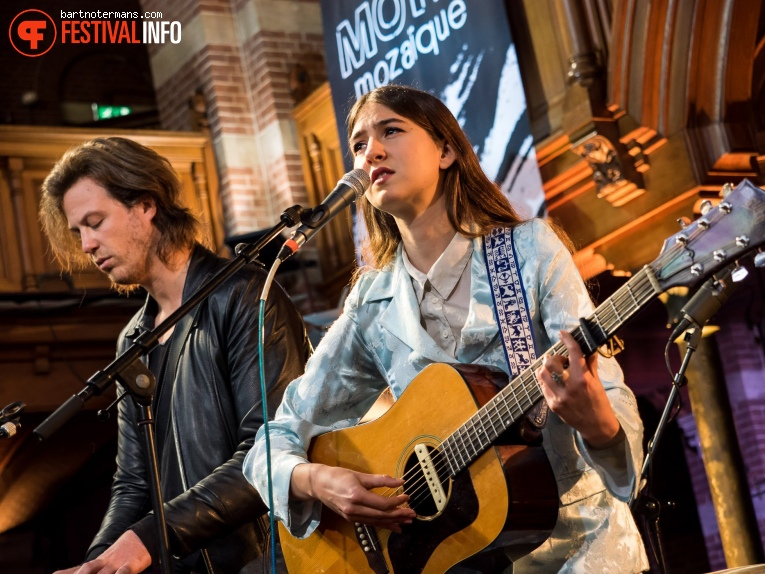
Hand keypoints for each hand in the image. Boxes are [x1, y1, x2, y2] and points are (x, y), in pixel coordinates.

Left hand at [53, 530, 151, 573]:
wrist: (138, 540)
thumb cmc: (115, 557)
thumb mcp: (96, 564)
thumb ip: (74, 571)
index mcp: (93, 565)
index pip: (74, 571)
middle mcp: (102, 564)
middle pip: (87, 569)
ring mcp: (116, 564)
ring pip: (105, 572)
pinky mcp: (131, 564)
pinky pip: (124, 571)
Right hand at [291, 463, 416, 531]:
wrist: (318, 485)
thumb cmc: (339, 476)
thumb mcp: (359, 475)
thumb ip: (380, 479)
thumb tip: (399, 481)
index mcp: (357, 495)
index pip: (382, 504)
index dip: (397, 502)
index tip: (407, 496)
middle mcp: (354, 509)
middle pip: (381, 515)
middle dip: (399, 515)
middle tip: (413, 514)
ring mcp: (352, 516)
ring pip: (377, 522)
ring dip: (393, 522)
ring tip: (407, 522)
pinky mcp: (351, 519)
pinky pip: (370, 523)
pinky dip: (383, 525)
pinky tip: (394, 526)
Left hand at [536, 330, 620, 447]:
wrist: (597, 426)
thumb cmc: (599, 402)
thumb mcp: (597, 382)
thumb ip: (590, 365)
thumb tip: (589, 348)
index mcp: (583, 379)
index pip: (574, 353)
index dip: (567, 340)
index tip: (562, 333)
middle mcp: (570, 387)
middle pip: (552, 363)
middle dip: (554, 357)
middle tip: (559, 359)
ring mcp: (559, 397)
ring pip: (542, 375)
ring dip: (544, 367)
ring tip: (549, 366)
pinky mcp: (553, 405)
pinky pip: (543, 388)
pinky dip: (545, 380)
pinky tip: (550, 380)